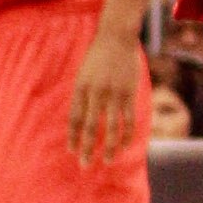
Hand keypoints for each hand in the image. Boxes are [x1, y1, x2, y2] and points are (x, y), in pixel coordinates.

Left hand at [65, 23, 146, 168]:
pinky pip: (128, 118)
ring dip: (109, 146)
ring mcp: (114, 93)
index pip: (75, 119)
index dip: (73, 137)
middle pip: (90, 126)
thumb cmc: (98, 55)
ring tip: (107, 161)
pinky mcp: (129, 92)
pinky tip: (124, 145)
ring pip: (111, 127)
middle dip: (87, 148)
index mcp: (81, 88)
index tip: (72, 152)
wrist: (117, 36)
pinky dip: (127, 134)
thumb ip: (82, 95)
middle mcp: (96, 93)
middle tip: (85, 165)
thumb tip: (79, 120)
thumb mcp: (83, 73)